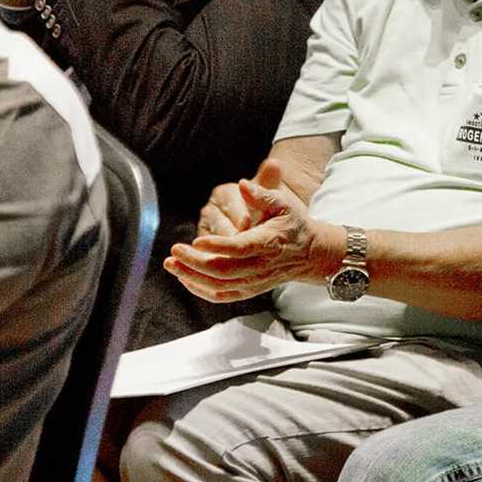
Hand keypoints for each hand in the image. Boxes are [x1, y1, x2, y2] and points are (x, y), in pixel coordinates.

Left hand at [167, 160, 333, 301]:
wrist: (310, 254)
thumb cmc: (293, 224)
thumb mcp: (283, 203)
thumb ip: (263, 194)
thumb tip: (243, 185)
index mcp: (269, 243)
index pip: (240, 248)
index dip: (217, 247)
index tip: (196, 241)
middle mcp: (261, 266)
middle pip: (224, 270)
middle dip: (194, 263)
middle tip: (174, 251)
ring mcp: (254, 282)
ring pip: (219, 286)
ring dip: (191, 277)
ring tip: (171, 264)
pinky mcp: (248, 290)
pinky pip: (221, 295)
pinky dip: (201, 290)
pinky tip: (185, 278)